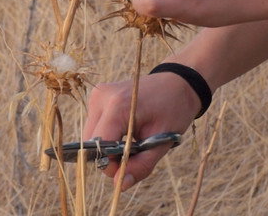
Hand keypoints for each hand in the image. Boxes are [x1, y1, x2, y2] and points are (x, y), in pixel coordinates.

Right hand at [83, 72, 200, 189]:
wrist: (177, 82)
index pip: (100, 146)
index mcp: (118, 106)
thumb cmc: (173, 109)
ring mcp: (96, 95)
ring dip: (106, 147)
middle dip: (108, 157)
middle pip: (91, 143)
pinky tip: (125, 132)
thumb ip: (141, 165)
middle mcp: (101, 97)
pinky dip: (107, 136)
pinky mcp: (96, 97)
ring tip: (131, 141)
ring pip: (90, 136)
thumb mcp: (162, 141)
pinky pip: (94, 127)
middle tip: (133, 156)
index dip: (111, 163)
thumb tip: (120, 184)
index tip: (129, 168)